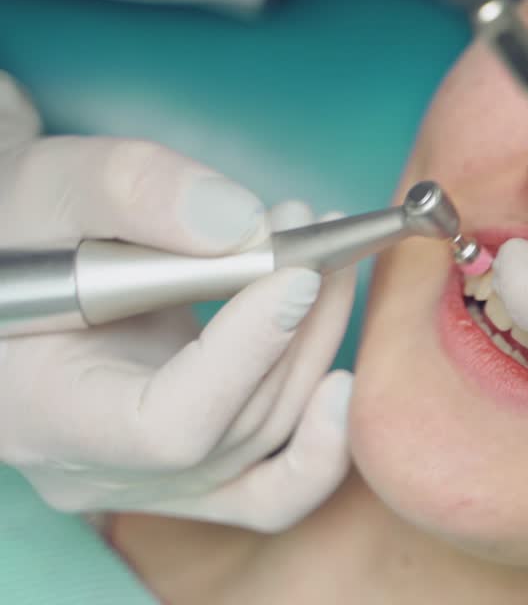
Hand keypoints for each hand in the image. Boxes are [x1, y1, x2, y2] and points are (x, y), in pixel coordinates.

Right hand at [0, 72, 355, 531]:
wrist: (19, 262)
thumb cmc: (22, 225)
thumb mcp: (53, 185)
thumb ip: (132, 191)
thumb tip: (241, 224)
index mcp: (41, 409)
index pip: (168, 423)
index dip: (248, 354)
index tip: (297, 273)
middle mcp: (96, 468)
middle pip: (236, 425)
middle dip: (298, 325)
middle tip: (320, 236)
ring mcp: (149, 482)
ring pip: (267, 439)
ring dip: (316, 343)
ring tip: (329, 257)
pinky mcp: (192, 474)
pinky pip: (273, 491)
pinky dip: (322, 440)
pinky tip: (347, 379)